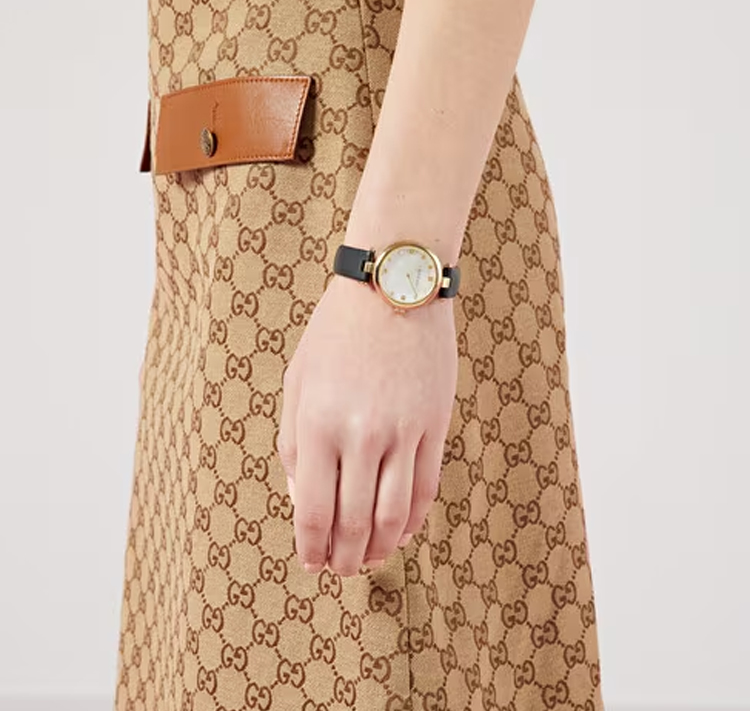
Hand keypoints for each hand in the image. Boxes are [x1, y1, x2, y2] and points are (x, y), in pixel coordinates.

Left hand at [276, 273, 457, 576]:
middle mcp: (361, 434)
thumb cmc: (335, 334)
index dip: (311, 548)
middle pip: (353, 523)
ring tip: (368, 560)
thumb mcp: (297, 382)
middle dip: (343, 559)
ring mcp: (404, 432)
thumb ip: (294, 444)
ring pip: (393, 515)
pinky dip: (412, 521)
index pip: (313, 511)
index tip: (310, 564)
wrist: (393, 288)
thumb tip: (302, 500)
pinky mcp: (435, 425)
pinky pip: (426, 489)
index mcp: (318, 423)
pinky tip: (400, 533)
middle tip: (339, 571)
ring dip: (379, 549)